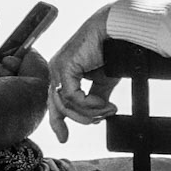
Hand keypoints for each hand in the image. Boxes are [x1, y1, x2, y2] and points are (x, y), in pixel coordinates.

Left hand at [47, 4, 115, 141]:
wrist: (116, 32)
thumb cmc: (110, 51)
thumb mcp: (103, 82)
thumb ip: (96, 98)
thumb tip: (97, 117)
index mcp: (62, 73)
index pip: (54, 102)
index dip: (57, 122)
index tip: (63, 138)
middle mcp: (56, 70)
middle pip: (57, 106)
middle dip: (77, 119)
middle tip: (98, 121)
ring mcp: (58, 67)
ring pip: (65, 104)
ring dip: (89, 112)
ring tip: (108, 111)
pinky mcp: (65, 66)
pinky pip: (72, 96)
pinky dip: (89, 104)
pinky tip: (105, 103)